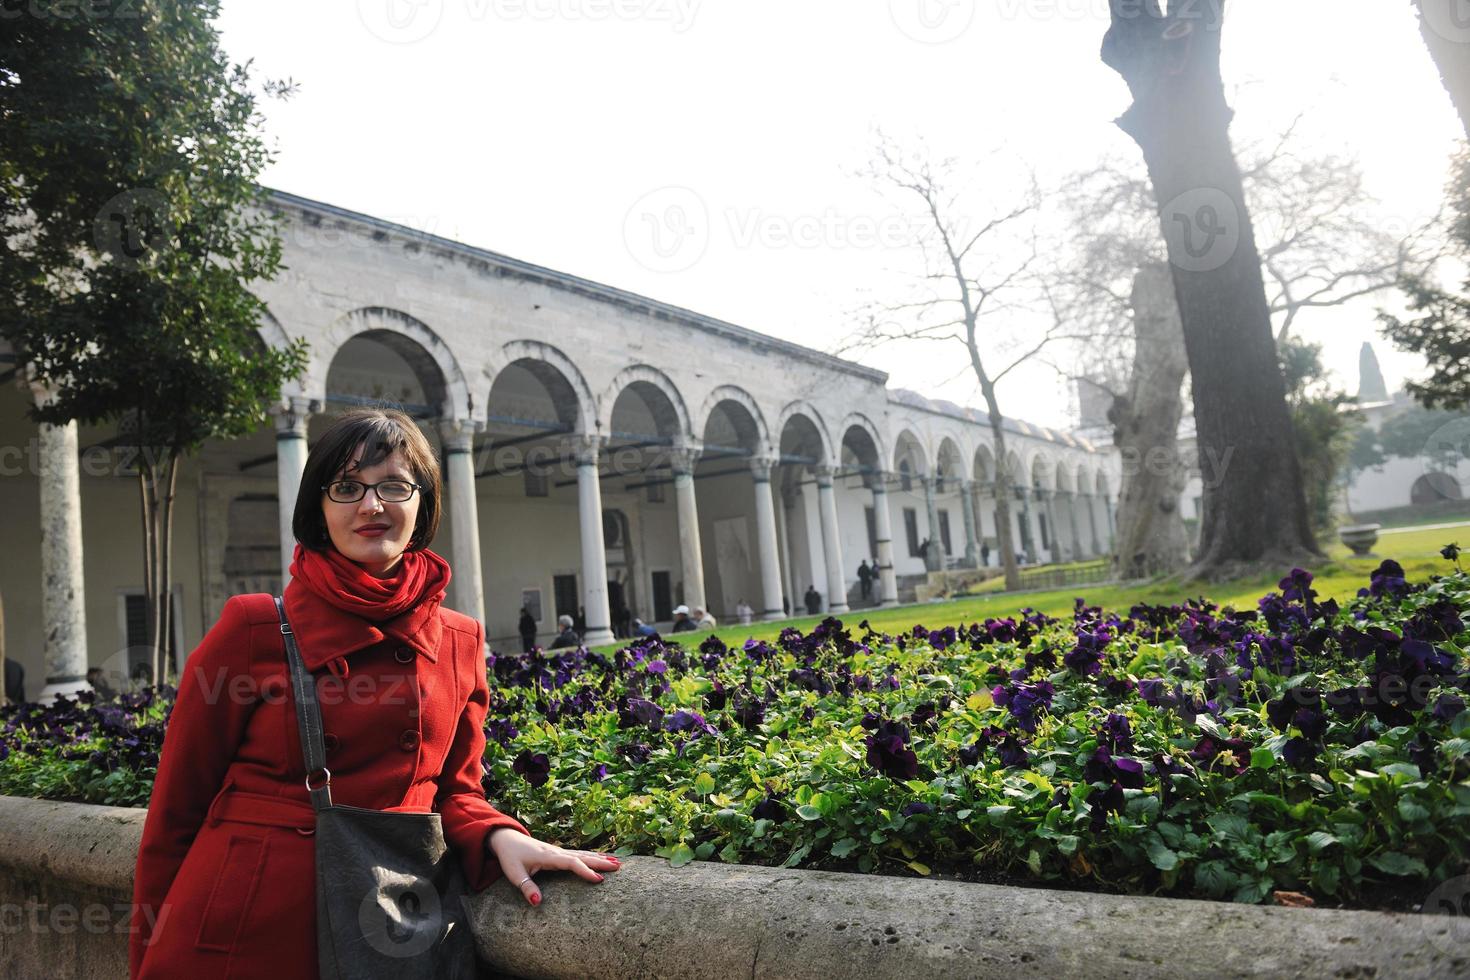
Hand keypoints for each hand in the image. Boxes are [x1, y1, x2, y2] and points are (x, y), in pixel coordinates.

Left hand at [487, 827, 621, 906]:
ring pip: (583, 854)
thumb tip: (537, 902)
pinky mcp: (558, 853)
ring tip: (618, 863)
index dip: (585, 871)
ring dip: (600, 858)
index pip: (571, 863)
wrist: (507, 839)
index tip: (599, 879)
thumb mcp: (515, 874)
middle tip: (619, 867)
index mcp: (548, 857)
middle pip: (583, 856)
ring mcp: (559, 851)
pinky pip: (579, 854)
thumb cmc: (510, 857)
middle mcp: (557, 852)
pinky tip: (601, 858)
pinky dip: (592, 856)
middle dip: (601, 862)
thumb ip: (527, 888)